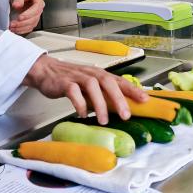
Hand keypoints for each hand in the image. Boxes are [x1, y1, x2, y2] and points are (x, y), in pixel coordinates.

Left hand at [9, 0, 43, 34]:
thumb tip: (17, 5)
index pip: (36, 7)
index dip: (28, 14)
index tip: (19, 17)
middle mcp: (39, 5)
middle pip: (35, 17)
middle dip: (23, 22)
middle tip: (13, 24)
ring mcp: (36, 13)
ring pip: (32, 23)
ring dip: (22, 27)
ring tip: (12, 27)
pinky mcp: (32, 19)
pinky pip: (29, 26)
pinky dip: (22, 30)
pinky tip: (15, 29)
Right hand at [23, 54, 147, 123]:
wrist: (47, 72)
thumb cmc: (72, 80)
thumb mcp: (91, 87)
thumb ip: (103, 95)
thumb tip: (121, 110)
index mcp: (100, 75)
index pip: (120, 81)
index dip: (133, 89)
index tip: (145, 100)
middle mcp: (91, 74)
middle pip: (108, 82)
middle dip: (119, 98)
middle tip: (126, 115)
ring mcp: (77, 77)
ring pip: (92, 86)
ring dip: (100, 104)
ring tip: (104, 120)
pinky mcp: (64, 83)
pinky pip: (73, 92)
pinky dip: (79, 103)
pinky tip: (83, 114)